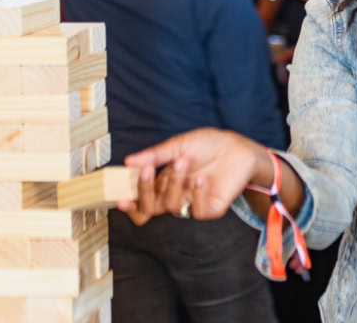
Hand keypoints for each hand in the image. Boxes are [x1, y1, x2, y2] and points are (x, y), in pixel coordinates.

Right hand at [117, 128, 271, 224]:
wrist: (237, 147)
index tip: (119, 197)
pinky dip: (196, 194)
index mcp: (164, 182)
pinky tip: (201, 179)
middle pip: (151, 209)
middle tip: (146, 171)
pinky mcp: (210, 209)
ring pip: (171, 207)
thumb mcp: (178, 145)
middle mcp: (175, 195)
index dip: (130, 203)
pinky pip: (195, 211)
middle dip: (145, 192)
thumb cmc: (208, 144)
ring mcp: (192, 203)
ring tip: (183, 162)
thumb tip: (128, 161)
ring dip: (173, 184)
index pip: (142, 200)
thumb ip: (154, 155)